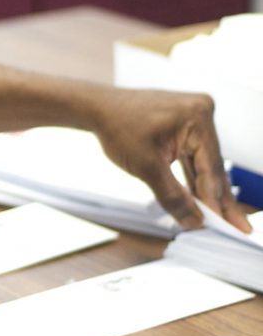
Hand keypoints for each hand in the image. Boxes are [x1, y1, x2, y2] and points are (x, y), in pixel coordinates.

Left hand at [92, 88, 250, 231]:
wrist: (97, 108)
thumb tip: (193, 221)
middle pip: (212, 166)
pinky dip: (193, 178)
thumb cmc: (116, 127)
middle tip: (237, 227)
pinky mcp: (184, 126)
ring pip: (202, 164)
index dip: (216, 200)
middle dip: (219, 199)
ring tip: (222, 219)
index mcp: (197, 117)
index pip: (211, 167)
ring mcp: (194, 118)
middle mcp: (201, 113)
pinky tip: (203, 201)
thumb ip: (172, 196)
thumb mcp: (145, 167)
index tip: (224, 225)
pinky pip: (192, 157)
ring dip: (207, 191)